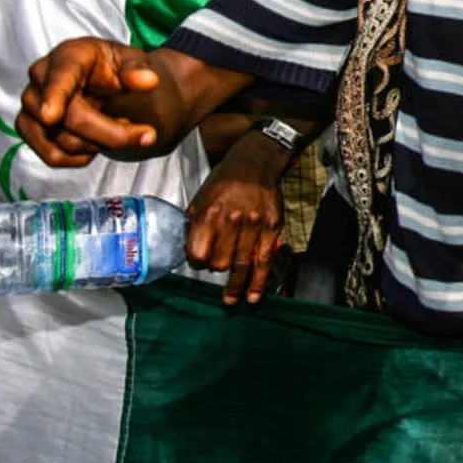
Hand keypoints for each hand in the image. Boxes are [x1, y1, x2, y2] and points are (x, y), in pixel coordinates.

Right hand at [18, 38, 161, 167]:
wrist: (100, 79)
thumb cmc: (114, 66)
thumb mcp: (133, 60)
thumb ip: (139, 69)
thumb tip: (148, 80)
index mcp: (69, 56)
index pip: (60, 77)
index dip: (54, 97)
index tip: (50, 117)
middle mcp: (41, 78)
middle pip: (69, 119)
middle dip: (112, 134)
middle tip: (148, 135)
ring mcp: (30, 105)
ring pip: (62, 142)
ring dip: (99, 144)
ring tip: (118, 127)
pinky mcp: (28, 128)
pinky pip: (52, 156)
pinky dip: (82, 157)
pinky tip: (99, 142)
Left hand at [186, 130, 289, 304]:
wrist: (255, 163)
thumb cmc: (225, 180)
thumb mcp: (201, 197)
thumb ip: (195, 224)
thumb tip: (191, 248)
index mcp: (208, 214)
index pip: (197, 253)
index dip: (196, 262)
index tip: (199, 262)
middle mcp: (231, 220)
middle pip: (219, 263)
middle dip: (216, 269)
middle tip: (217, 266)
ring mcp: (254, 225)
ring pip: (242, 265)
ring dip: (235, 286)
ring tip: (231, 300)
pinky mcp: (272, 227)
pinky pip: (264, 260)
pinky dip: (258, 281)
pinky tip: (253, 294)